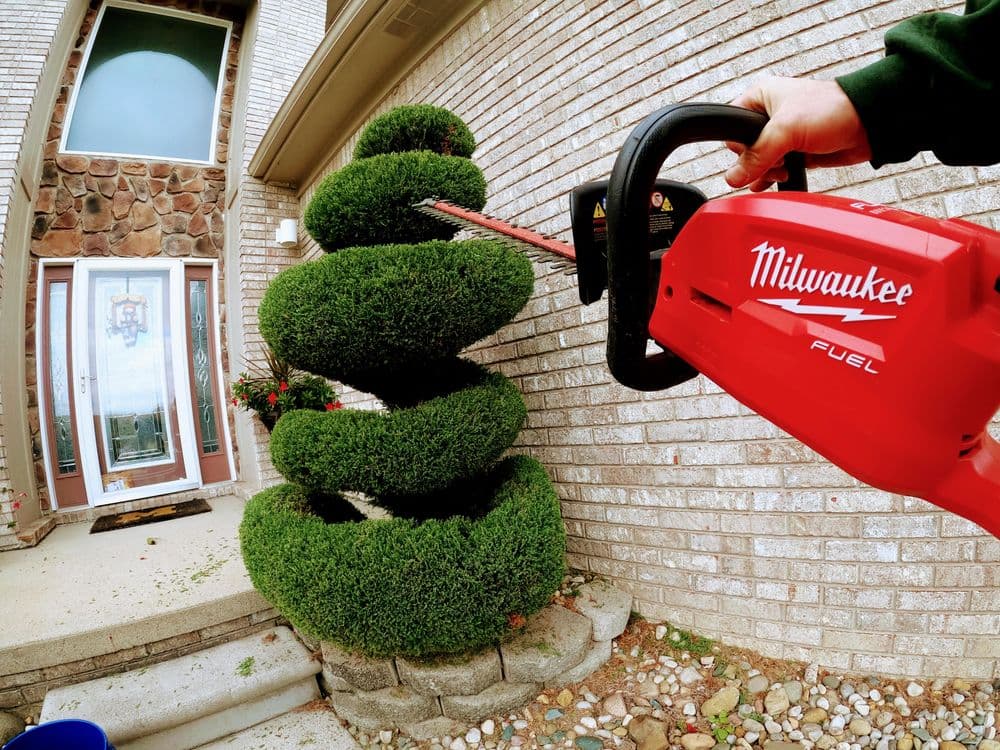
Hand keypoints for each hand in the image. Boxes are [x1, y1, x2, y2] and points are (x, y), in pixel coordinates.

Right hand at [725, 76, 871, 190]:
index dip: (740, 144)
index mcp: (761, 97)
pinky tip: (778, 180)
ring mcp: (783, 135)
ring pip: (759, 162)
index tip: (757, 151)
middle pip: (745, 148)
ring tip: (783, 169)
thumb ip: (757, 155)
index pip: (732, 126)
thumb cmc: (832, 109)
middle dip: (757, 161)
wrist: (868, 124)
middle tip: (776, 159)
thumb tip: (733, 177)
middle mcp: (770, 115)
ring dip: (767, 172)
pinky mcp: (795, 151)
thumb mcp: (786, 129)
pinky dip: (774, 178)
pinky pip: (775, 169)